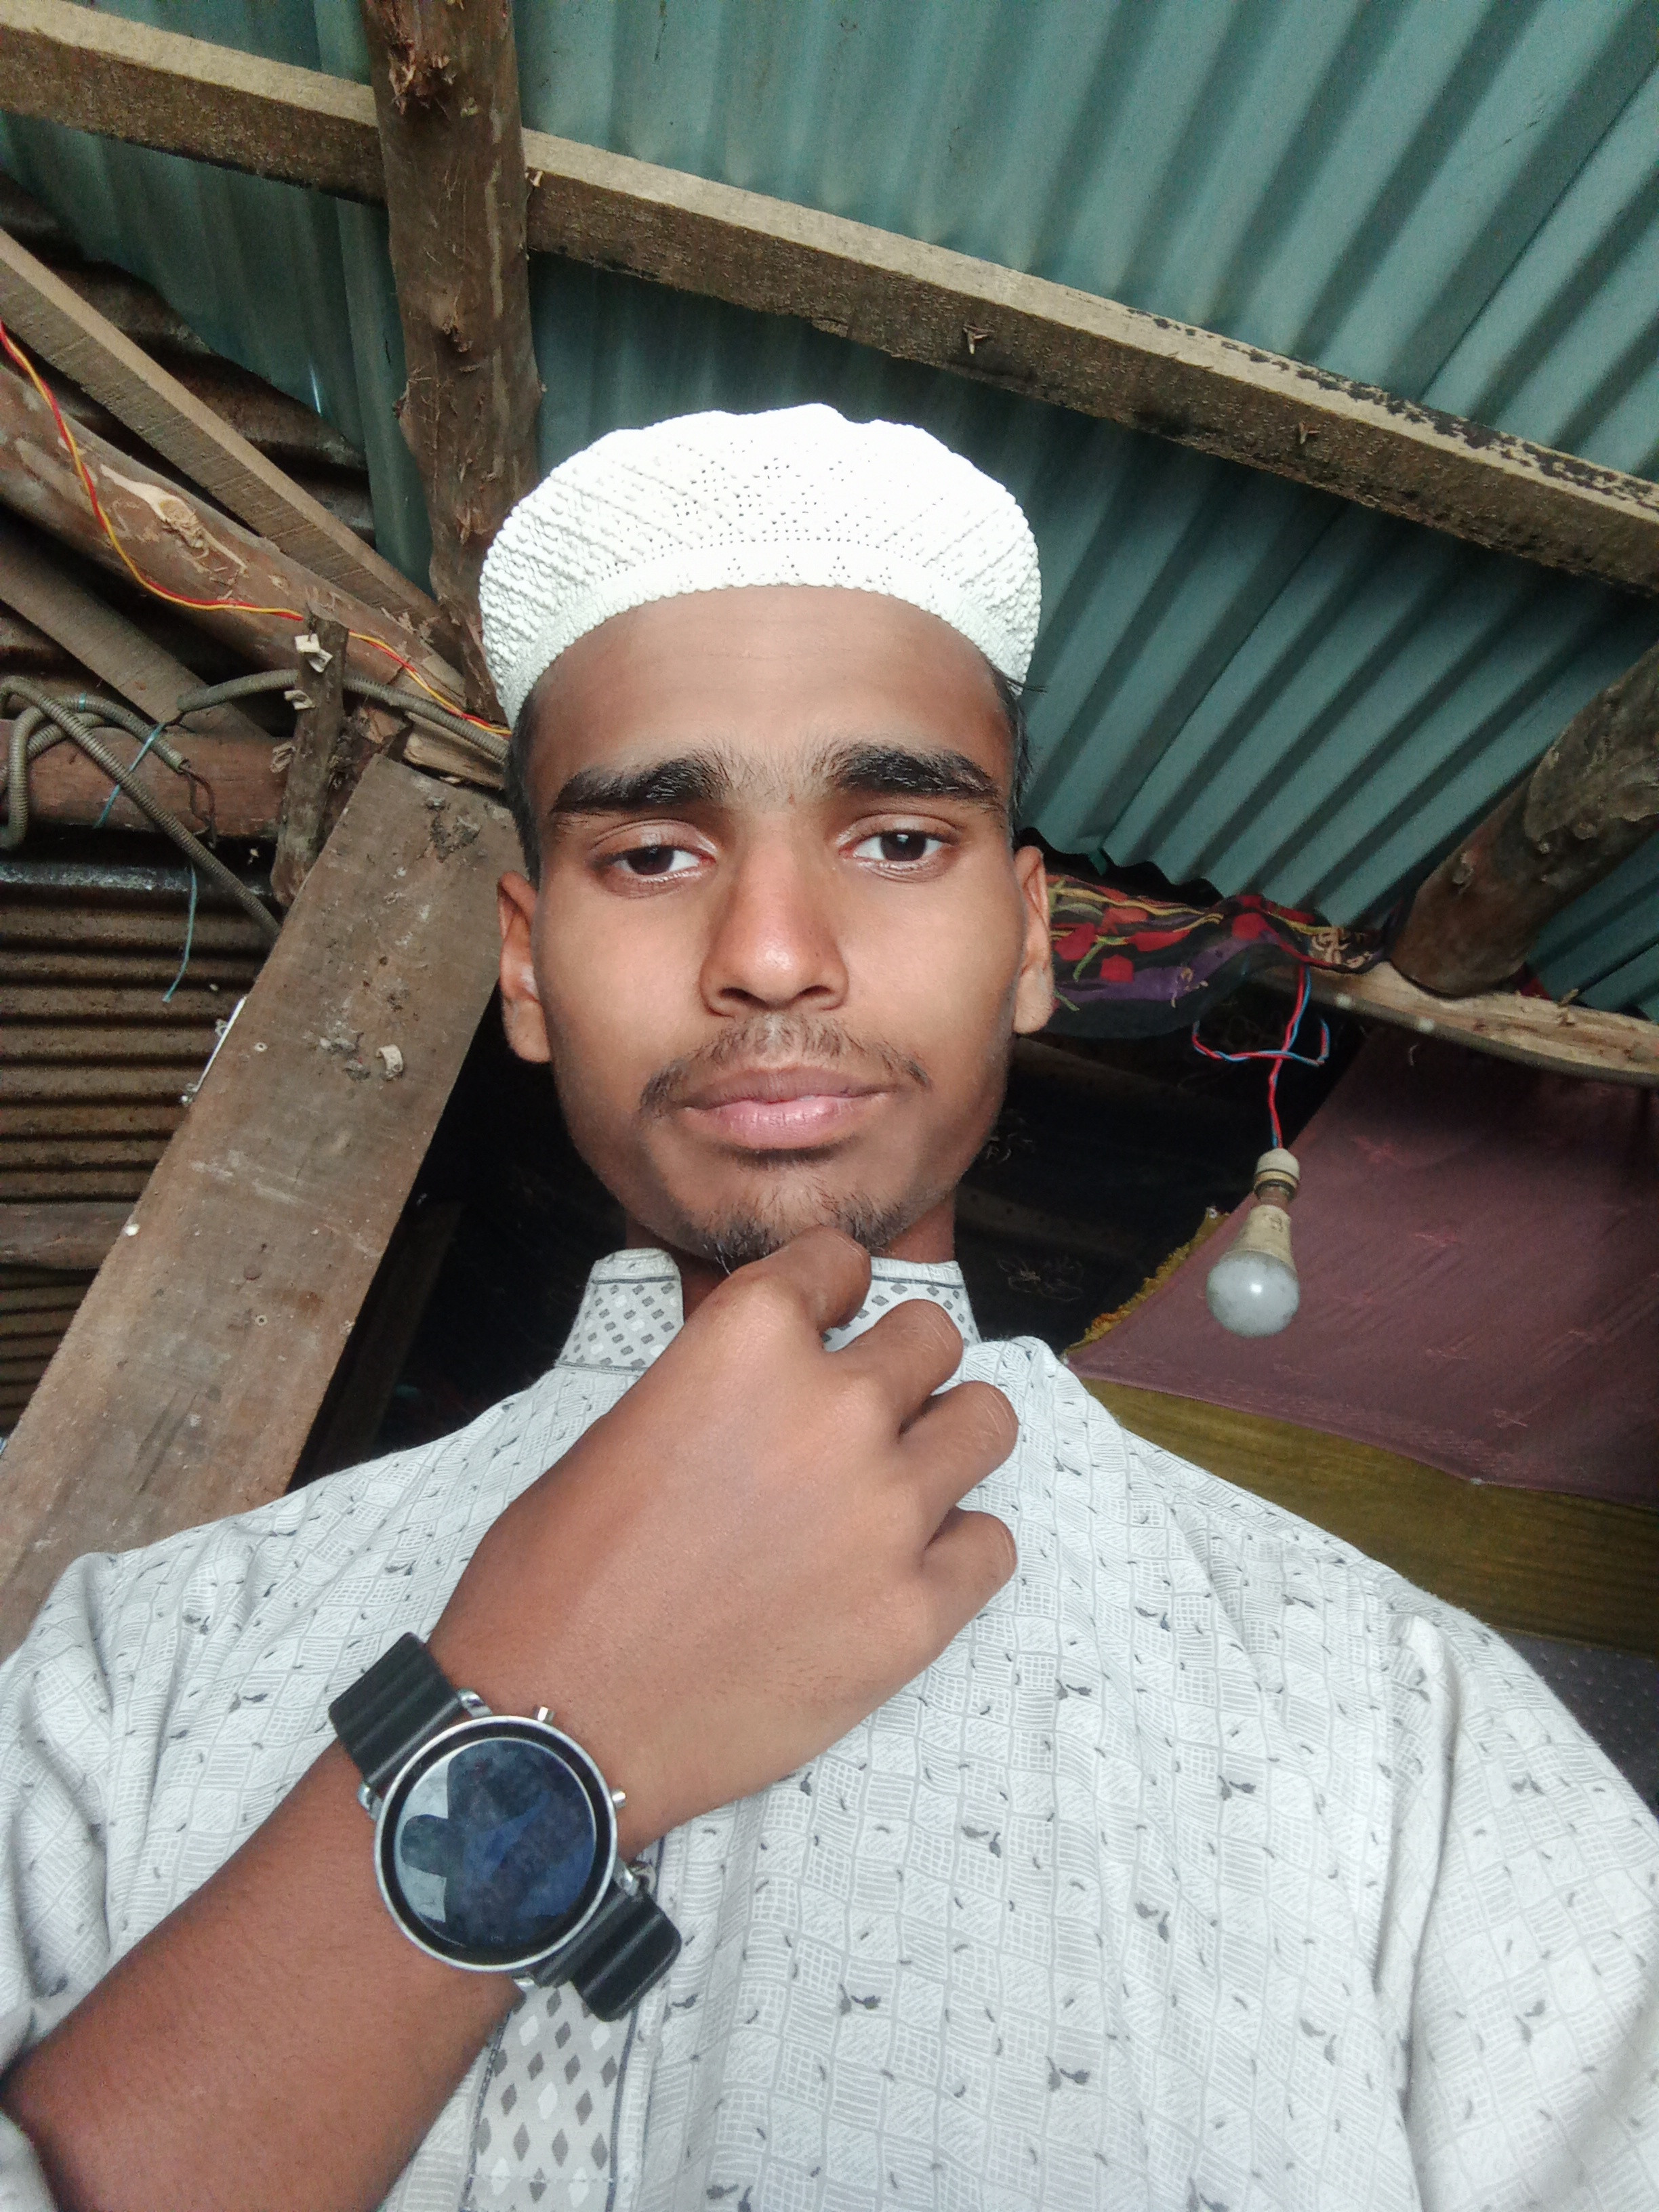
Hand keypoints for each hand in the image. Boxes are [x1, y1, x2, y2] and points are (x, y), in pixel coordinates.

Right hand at [430, 1229, 1017, 1853]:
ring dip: (944, 1443)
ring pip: (986, 1423)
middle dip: (897, 1367)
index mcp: (748, 1342)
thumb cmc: (557, 1577)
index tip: (824, 1321)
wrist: (556, 1722)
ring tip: (896, 1485)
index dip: (828, 1293)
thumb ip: (718, 1380)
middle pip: (933, 1337)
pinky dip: (954, 1551)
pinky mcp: (916, 1611)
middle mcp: (835, 1408)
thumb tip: (771, 1377)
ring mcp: (887, 1511)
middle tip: (859, 1417)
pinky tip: (897, 1573)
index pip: (840, 1259)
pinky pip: (992, 1543)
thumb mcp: (623, 1427)